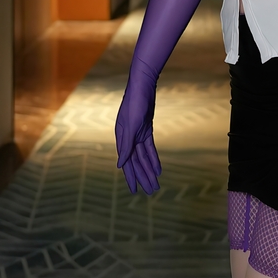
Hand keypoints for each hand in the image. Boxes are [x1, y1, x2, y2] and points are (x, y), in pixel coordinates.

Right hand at [115, 62, 161, 194]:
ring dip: (149, 170)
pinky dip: (154, 159)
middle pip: (136, 162)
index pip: (126, 163)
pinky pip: (150, 149)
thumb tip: (120, 165)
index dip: (131, 177)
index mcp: (121, 139)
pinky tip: (158, 169)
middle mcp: (128, 139)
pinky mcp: (146, 130)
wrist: (143, 86)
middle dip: (143, 177)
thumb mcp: (131, 125)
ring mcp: (137, 135)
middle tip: (151, 191)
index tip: (134, 191)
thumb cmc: (135, 104)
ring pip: (143, 157)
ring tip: (155, 184)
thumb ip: (126, 145)